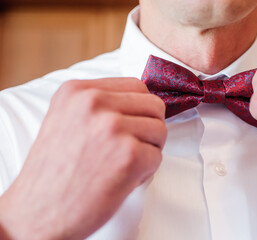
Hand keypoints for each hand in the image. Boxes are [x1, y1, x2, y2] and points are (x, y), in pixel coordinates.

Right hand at [0, 78, 166, 238]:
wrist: (37, 213)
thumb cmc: (54, 171)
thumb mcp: (66, 119)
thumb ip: (99, 105)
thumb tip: (139, 101)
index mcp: (78, 91)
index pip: (136, 86)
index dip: (141, 109)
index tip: (133, 125)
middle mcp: (94, 103)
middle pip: (153, 105)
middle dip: (150, 128)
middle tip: (134, 147)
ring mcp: (112, 128)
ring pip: (160, 130)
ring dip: (149, 150)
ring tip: (125, 164)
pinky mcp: (128, 156)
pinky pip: (157, 157)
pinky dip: (147, 171)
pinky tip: (124, 179)